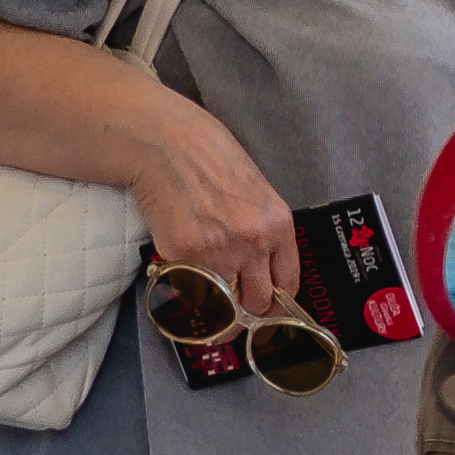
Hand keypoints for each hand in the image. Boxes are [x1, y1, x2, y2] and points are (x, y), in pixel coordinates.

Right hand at [127, 99, 298, 316]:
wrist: (167, 144)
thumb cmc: (210, 160)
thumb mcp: (257, 193)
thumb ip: (264, 231)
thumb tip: (261, 269)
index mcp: (279, 225)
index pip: (287, 284)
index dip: (276, 305)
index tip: (267, 311)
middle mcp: (254, 242)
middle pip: (256, 301)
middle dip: (245, 310)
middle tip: (233, 310)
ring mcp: (218, 251)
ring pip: (223, 302)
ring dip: (214, 306)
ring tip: (206, 300)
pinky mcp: (182, 254)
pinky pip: (190, 290)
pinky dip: (186, 293)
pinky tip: (183, 283)